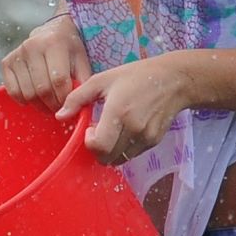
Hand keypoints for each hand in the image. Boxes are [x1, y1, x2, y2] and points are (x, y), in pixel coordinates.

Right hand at [0, 12, 91, 110]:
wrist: (52, 31)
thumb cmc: (70, 48)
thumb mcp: (82, 60)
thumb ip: (82, 82)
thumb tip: (80, 107)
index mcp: (54, 43)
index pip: (59, 80)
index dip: (65, 98)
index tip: (69, 105)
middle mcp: (32, 46)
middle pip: (42, 89)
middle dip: (53, 104)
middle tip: (59, 108)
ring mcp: (17, 54)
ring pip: (27, 93)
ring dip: (39, 105)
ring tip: (49, 105)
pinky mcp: (6, 62)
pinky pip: (12, 91)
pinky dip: (23, 100)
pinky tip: (34, 99)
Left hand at [56, 54, 194, 166]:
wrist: (174, 80)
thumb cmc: (136, 76)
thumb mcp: (103, 79)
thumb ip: (78, 97)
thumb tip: (60, 116)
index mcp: (118, 111)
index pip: (100, 146)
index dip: (90, 143)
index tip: (90, 130)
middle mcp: (133, 128)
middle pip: (107, 157)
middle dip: (98, 149)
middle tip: (99, 130)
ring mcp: (146, 137)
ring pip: (120, 159)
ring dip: (111, 150)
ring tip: (114, 129)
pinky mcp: (154, 141)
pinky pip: (132, 154)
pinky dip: (124, 148)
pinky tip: (127, 129)